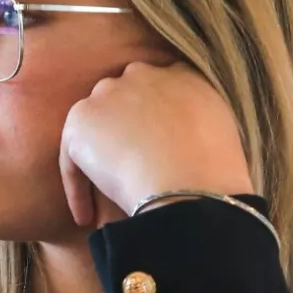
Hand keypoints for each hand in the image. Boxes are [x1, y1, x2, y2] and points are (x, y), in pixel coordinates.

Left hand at [59, 61, 253, 229]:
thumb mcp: (220, 133)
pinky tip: (86, 217)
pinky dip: (78, 190)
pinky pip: (72, 158)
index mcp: (183, 75)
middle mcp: (144, 75)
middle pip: (123, 101)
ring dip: (97, 163)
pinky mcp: (81, 119)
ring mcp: (110, 93)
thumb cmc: (214, 170)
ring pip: (95, 128)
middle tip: (125, 172)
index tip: (152, 152)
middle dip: (120, 134)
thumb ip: (198, 123)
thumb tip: (181, 143)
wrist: (189, 181)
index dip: (150, 124)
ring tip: (102, 202)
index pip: (158, 91)